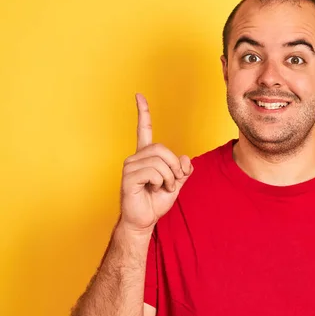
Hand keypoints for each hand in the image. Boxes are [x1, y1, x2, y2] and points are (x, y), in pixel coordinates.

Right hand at [118, 93, 192, 236]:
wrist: (145, 220)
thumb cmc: (156, 201)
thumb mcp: (177, 183)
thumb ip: (183, 169)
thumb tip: (186, 160)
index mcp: (146, 156)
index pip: (144, 130)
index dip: (143, 113)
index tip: (139, 95)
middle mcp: (136, 158)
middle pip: (163, 149)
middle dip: (174, 167)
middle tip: (172, 182)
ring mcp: (130, 167)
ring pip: (160, 162)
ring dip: (169, 178)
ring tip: (161, 188)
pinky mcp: (128, 178)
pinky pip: (153, 172)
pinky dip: (161, 182)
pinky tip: (152, 189)